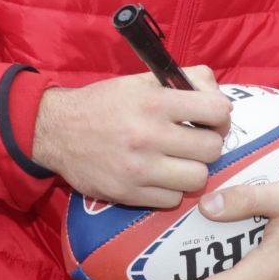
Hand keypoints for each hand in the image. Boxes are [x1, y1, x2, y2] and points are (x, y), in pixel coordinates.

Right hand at [31, 67, 231, 208]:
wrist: (57, 131)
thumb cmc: (104, 103)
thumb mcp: (141, 80)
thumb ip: (183, 82)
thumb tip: (220, 98)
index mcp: (154, 102)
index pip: (216, 110)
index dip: (220, 114)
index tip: (211, 117)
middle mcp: (148, 135)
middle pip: (212, 149)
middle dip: (208, 143)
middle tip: (195, 140)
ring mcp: (138, 168)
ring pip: (198, 178)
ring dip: (192, 170)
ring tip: (178, 160)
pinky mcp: (127, 194)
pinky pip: (172, 199)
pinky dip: (170, 189)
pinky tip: (158, 176)